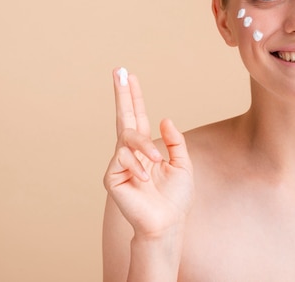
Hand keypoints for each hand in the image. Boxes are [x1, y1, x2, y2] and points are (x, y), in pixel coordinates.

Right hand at [103, 68, 193, 237]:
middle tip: (118, 70)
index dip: (134, 97)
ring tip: (156, 162)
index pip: (138, 117)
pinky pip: (124, 160)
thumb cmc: (175, 197)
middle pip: (123, 117)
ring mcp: (120, 164)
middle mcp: (130, 152)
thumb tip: (164, 118)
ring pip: (127, 139)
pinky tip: (145, 179)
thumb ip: (175, 141)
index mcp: (146, 148)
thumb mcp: (182, 164)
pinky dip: (138, 166)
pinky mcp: (112, 177)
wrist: (168, 223)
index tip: (129, 76)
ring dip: (144, 147)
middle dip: (121, 94)